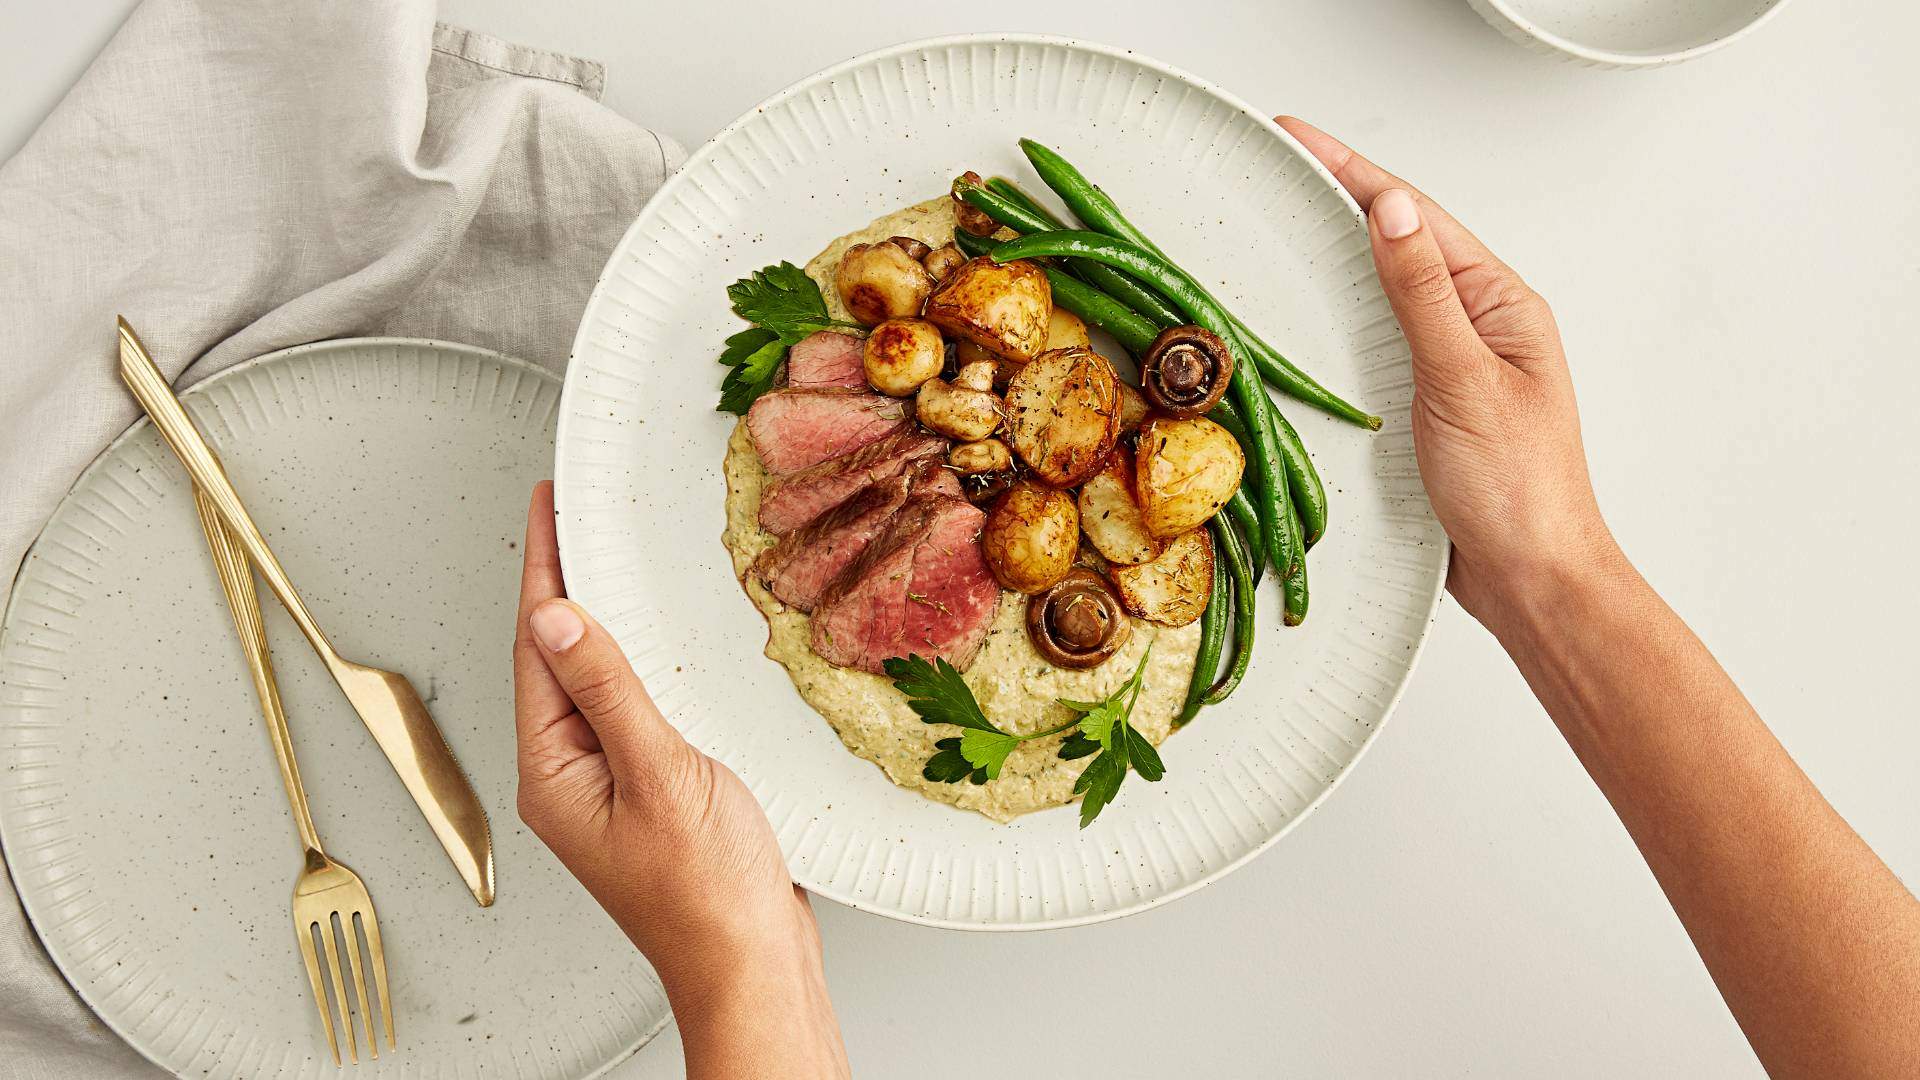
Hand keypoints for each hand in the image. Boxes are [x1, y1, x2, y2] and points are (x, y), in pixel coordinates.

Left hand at [514, 481, 847, 1077]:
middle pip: (557, 658)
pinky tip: (661, 644)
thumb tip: (558, 618)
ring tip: (611, 557)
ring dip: (606, 620)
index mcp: (554, 771)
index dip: (544, 567)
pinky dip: (641, 664)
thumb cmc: (707, 894)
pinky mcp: (649, 794)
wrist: (750, 963)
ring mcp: (607, 787)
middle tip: (575, 513)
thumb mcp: (660, 774)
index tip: (548, 505)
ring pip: (595, 682)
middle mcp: (569, 777)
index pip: (539, 645)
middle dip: (566, 582)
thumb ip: (609, 691)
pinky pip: (631, 709)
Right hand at [1278, 118, 1621, 626]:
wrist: (1531, 578)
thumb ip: (1424, 295)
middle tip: (1278, 167)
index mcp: (1500, 304)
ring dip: (1339, 256)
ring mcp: (1453, 363)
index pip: (1415, 218)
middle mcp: (1478, 324)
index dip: (1352, 173)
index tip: (1296, 139)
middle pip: (1398, 243)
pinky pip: (1378, 342)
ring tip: (1284, 224)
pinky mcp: (1429, 404)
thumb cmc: (1517, 490)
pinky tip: (1311, 316)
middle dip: (1339, 199)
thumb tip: (1391, 213)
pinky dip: (1342, 319)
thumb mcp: (1463, 380)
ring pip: (1386, 292)